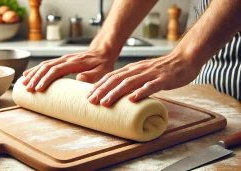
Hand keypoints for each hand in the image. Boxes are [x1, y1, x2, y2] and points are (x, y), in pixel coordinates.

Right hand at [22, 49, 116, 91]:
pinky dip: (36, 69)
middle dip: (36, 78)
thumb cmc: (103, 64)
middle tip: (28, 89)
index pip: (57, 69)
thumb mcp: (102, 72)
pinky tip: (28, 75)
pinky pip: (46, 64)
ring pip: (44, 65)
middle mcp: (67, 59)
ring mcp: (63, 59)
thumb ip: (92, 76)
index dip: (46, 79)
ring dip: (34, 74)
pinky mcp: (62, 60)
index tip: (39, 89)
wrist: (103, 52)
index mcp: (75, 62)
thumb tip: (79, 78)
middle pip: (47, 67)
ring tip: (24, 84)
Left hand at [86, 52, 201, 106]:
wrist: (184, 59)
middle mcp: (138, 70)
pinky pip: (150, 86)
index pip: (111, 77)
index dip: (98, 86)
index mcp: (132, 69)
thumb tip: (119, 93)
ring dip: (116, 93)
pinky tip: (132, 99)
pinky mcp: (162, 79)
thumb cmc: (163, 69)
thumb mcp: (143, 73)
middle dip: (102, 90)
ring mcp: (150, 74)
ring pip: (129, 83)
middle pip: (116, 79)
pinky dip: (140, 92)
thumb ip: (132, 80)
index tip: (88, 96)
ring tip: (105, 102)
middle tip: (91, 101)